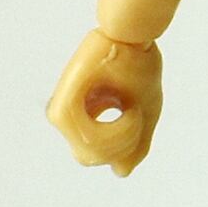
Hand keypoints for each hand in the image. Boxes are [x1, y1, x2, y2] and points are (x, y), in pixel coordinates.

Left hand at [46, 31, 164, 176]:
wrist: (135, 34)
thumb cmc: (140, 66)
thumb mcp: (145, 111)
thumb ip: (135, 143)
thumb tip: (119, 172)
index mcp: (82, 115)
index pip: (95, 155)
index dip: (123, 147)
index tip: (139, 118)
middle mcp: (67, 114)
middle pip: (88, 157)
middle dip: (120, 146)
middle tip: (136, 116)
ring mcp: (62, 108)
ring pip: (87, 152)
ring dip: (120, 138)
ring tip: (134, 110)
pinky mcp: (63, 103)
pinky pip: (85, 138)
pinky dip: (114, 132)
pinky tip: (130, 110)